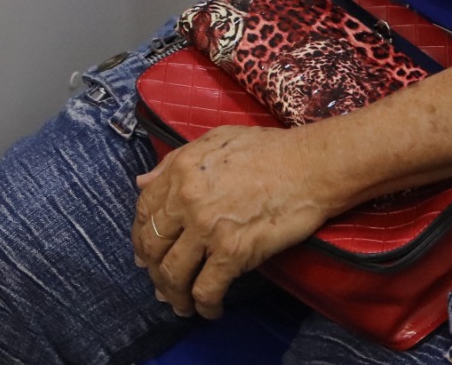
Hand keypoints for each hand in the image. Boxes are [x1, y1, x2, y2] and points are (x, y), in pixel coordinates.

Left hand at [132, 126, 339, 318]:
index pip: (144, 211)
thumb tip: (141, 183)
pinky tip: (211, 311)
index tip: (145, 253)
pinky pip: (206, 289)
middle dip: (152, 271)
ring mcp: (207, 228)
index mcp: (180, 172)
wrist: (310, 167)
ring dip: (173, 295)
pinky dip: (204, 306)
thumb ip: (173, 162)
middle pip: (152, 246)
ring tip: (181, 305)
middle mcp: (186, 200)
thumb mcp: (212, 141)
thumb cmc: (269, 150)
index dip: (141, 236)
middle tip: (161, 285)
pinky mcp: (233, 252)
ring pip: (173, 273)